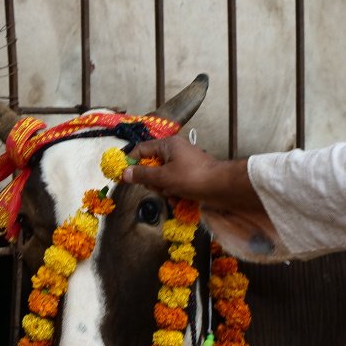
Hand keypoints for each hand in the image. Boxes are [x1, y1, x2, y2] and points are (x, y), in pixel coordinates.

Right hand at [124, 136, 278, 257]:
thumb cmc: (192, 178)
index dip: (131, 162)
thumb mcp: (163, 177)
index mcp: (168, 145)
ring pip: (163, 178)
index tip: (123, 175)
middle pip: (152, 166)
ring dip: (164, 189)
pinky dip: (175, 193)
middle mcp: (176, 151)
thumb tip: (124, 173)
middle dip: (153, 181)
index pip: (141, 150)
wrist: (222, 187)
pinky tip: (179, 200)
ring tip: (172, 195)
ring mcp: (184, 164)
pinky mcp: (191, 176)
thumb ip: (142, 175)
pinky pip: (175, 184)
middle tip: (158, 188)